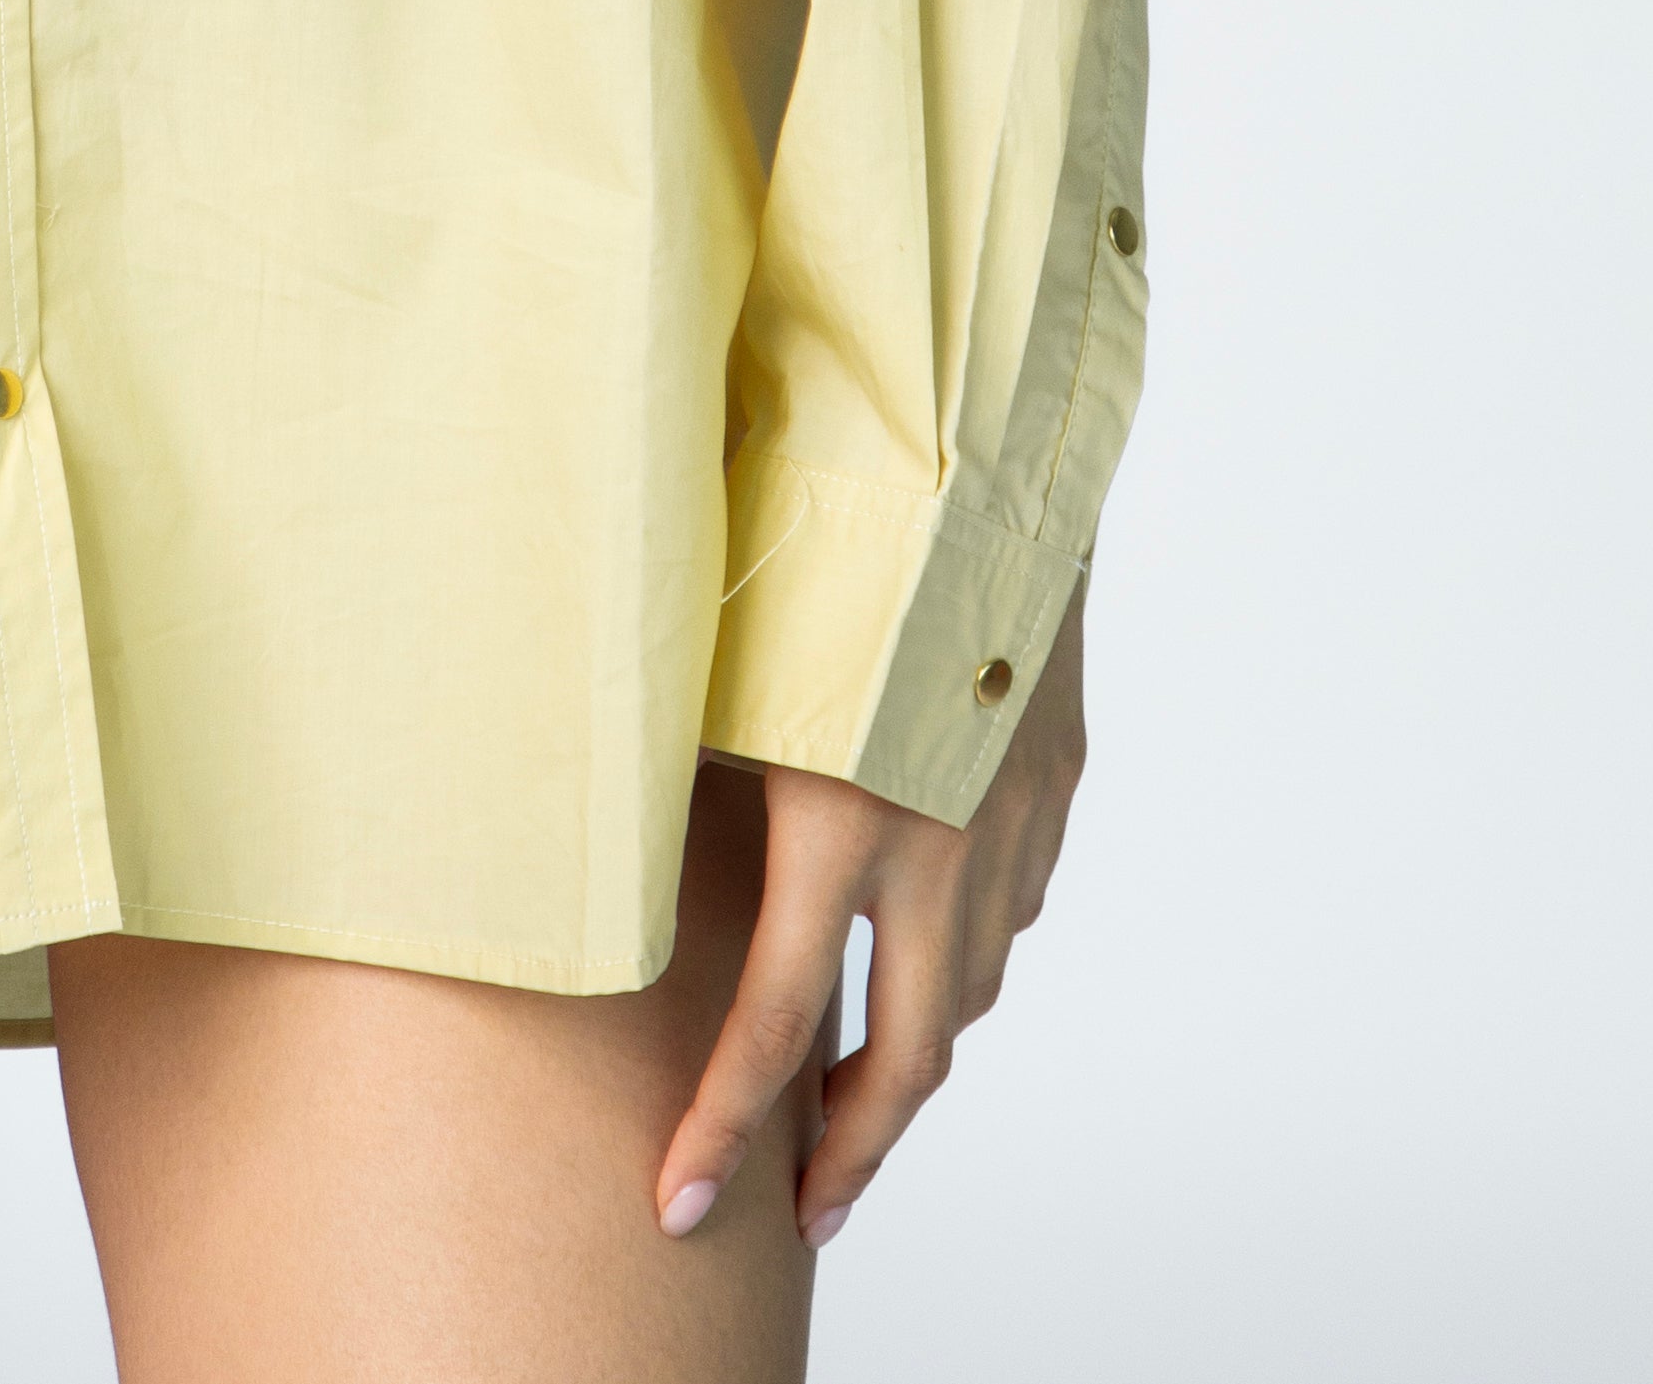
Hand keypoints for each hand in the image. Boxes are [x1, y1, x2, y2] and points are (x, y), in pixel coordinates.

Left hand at [655, 573, 1088, 1252]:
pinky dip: (969, 944)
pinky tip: (931, 938)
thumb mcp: (722, 652)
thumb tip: (595, 833)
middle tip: (804, 1211)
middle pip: (909, 1056)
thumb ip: (676, 762)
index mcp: (842, 817)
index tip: (679, 1204)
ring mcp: (1014, 814)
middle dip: (851, 1152)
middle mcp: (942, 840)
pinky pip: (1014, 899)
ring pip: (973, 983)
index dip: (721, 1127)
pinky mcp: (1057, 771)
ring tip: (860, 1084)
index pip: (778, 1022)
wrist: (983, 442)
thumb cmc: (823, 523)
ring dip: (914, 1045)